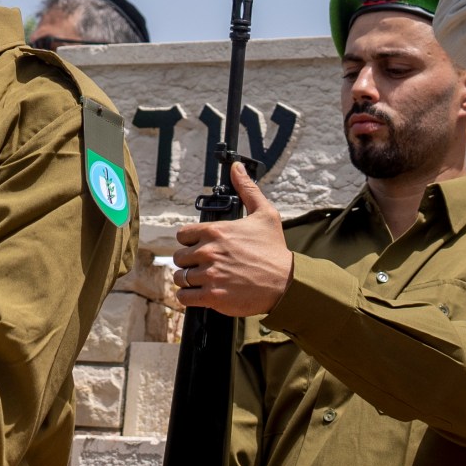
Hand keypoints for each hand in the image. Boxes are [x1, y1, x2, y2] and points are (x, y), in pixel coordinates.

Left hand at [171, 164, 292, 317]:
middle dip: (190, 261)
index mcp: (215, 231)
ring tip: (202, 280)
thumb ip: (247, 189)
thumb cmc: (274, 249)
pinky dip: (187, 297)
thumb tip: (236, 167)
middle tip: (204, 266)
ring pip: (180, 277)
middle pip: (179, 257)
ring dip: (188, 280)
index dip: (191, 242)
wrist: (286, 282)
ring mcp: (209, 275)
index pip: (183, 235)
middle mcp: (209, 252)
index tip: (200, 247)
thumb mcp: (264, 214)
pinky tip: (199, 294)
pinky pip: (184, 297)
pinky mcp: (212, 296)